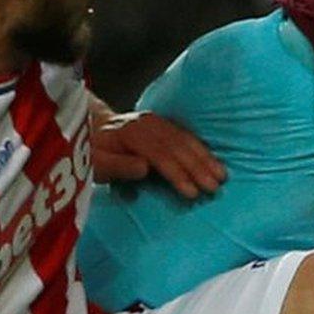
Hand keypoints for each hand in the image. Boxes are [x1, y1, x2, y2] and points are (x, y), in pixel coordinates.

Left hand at [93, 112, 225, 198]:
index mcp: (130, 133)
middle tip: (214, 187)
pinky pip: (186, 134)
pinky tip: (213, 160)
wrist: (91, 127)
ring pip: (185, 139)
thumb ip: (118, 166)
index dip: (177, 173)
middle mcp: (147, 123)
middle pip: (177, 146)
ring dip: (205, 158)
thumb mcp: (96, 163)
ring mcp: (157, 121)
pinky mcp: (164, 123)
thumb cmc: (94, 152)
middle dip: (198, 167)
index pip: (159, 154)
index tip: (192, 192)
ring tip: (222, 176)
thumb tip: (145, 168)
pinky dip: (202, 148)